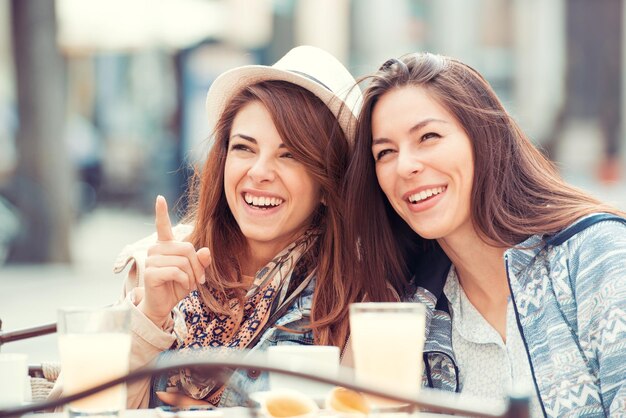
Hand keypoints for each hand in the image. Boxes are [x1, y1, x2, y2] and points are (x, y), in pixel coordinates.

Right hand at [138, 195, 211, 326]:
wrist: (162, 305)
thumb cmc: (177, 286)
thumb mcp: (194, 272)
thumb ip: (201, 261)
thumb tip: (205, 251)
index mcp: (165, 246)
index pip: (162, 226)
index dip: (161, 212)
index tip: (159, 198)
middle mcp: (156, 249)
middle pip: (187, 248)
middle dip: (197, 266)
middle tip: (199, 280)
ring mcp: (151, 260)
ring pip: (183, 261)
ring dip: (192, 276)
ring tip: (189, 284)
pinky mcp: (150, 272)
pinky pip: (177, 271)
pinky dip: (186, 281)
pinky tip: (183, 287)